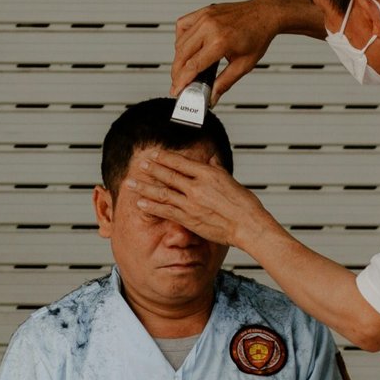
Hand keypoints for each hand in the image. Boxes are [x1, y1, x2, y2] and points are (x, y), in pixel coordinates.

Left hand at [126, 149, 270, 249]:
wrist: (248, 225)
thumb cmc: (244, 205)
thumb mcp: (231, 181)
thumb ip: (218, 169)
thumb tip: (212, 160)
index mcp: (208, 174)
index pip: (180, 162)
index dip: (164, 158)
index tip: (153, 154)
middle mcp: (197, 186)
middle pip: (168, 175)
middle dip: (151, 169)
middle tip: (138, 164)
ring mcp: (191, 203)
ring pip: (162, 192)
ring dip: (144, 187)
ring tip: (131, 183)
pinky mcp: (188, 218)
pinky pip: (165, 211)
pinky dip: (151, 207)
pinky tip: (140, 204)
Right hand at [170, 0, 284, 101]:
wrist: (265, 14)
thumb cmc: (258, 36)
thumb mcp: (244, 65)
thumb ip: (225, 83)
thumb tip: (212, 96)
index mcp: (221, 41)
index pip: (193, 65)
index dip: (182, 81)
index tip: (177, 90)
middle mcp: (210, 27)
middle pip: (182, 55)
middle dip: (177, 73)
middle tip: (179, 83)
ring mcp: (205, 17)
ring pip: (179, 42)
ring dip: (178, 58)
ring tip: (185, 68)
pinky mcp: (203, 12)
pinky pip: (182, 26)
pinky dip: (180, 39)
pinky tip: (187, 47)